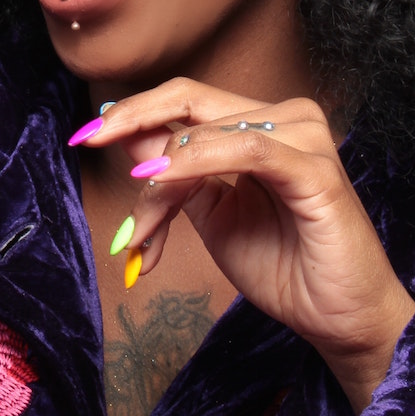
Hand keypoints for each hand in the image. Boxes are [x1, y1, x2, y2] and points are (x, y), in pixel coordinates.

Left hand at [73, 78, 414, 410]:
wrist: (332, 316)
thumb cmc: (278, 263)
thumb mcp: (207, 212)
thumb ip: (173, 173)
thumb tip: (125, 136)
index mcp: (258, 124)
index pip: (183, 99)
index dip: (131, 111)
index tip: (82, 133)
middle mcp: (284, 118)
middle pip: (187, 101)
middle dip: (130, 128)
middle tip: (86, 142)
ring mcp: (304, 140)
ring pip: (203, 135)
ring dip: (159, 180)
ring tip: (144, 231)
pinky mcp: (316, 171)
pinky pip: (245, 150)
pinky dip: (195, 163)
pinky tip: (162, 180)